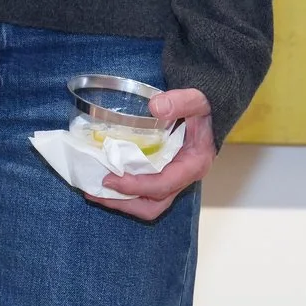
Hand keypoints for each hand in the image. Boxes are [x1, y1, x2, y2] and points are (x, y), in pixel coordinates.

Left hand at [94, 87, 213, 221]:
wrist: (211, 113)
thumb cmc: (204, 109)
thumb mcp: (197, 100)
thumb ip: (181, 101)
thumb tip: (155, 107)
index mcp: (193, 165)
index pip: (163, 185)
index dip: (136, 186)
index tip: (110, 179)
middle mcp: (183, 178)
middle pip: (154, 204)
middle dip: (124, 202)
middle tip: (95, 192)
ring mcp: (173, 179)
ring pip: (148, 204)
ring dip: (121, 201)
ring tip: (94, 192)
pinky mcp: (163, 175)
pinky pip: (143, 192)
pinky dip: (124, 191)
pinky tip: (105, 179)